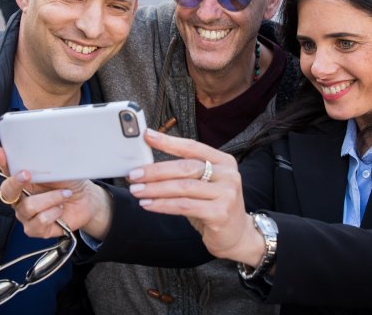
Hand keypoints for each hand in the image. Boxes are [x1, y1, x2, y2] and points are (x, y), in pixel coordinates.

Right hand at [0, 147, 113, 239]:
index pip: (6, 169)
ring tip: (65, 194)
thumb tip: (38, 147)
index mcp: (22, 180)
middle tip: (27, 174)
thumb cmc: (69, 182)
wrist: (85, 200)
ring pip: (28, 207)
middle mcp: (20, 197)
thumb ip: (44, 162)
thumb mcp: (59, 169)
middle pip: (7, 191)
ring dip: (50, 199)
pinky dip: (53, 213)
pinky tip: (60, 209)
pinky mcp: (35, 229)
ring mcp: (26, 215)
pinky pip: (38, 222)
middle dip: (16, 182)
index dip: (0, 161)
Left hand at [127, 129, 264, 266]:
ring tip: (136, 191)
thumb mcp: (204, 185)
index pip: (192, 147)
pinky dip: (162, 205)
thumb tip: (148, 165)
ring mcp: (226, 194)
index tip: (146, 136)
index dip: (168, 141)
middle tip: (133, 174)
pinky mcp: (220, 213)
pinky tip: (148, 204)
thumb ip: (185, 173)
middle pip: (185, 167)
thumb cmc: (213, 206)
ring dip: (155, 189)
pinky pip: (184, 206)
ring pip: (182, 188)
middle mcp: (228, 175)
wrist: (238, 235)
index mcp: (224, 161)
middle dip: (155, 171)